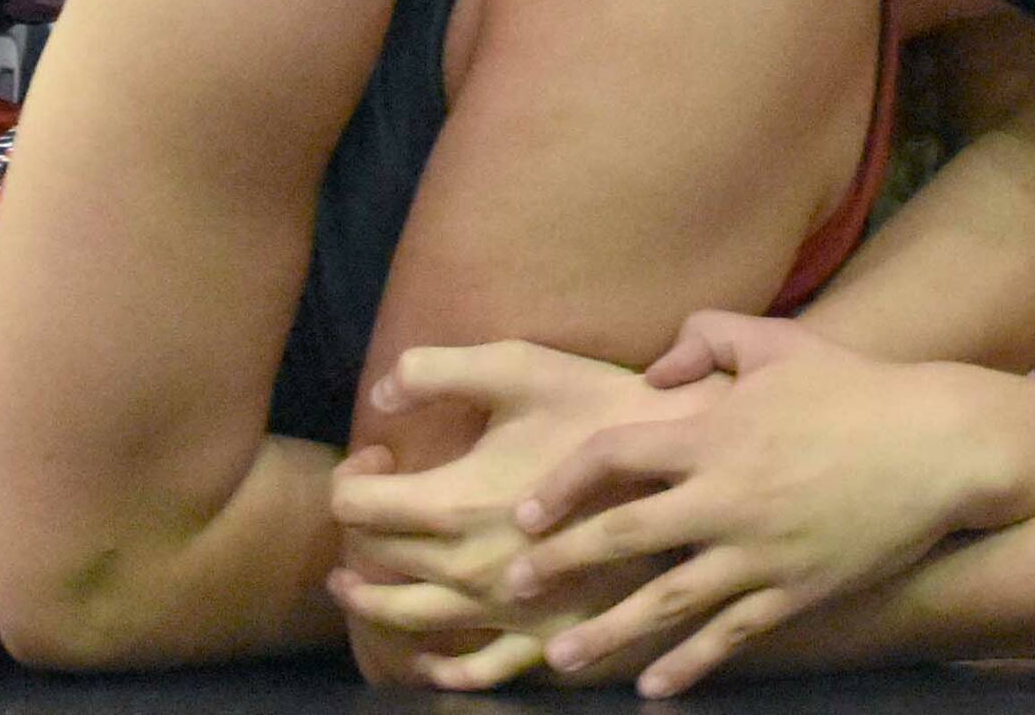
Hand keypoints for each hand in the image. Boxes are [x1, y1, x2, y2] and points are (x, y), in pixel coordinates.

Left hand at [329, 340, 722, 687]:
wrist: (681, 458)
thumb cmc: (597, 403)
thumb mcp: (514, 365)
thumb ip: (433, 371)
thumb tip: (378, 393)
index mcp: (453, 504)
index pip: (358, 506)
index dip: (352, 477)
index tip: (381, 455)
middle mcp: (468, 568)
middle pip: (377, 561)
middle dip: (357, 534)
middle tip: (365, 506)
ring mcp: (505, 610)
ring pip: (412, 620)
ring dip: (372, 605)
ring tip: (353, 588)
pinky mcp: (546, 633)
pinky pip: (481, 670)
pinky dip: (444, 669)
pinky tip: (429, 660)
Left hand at [502, 313, 1023, 696]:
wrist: (941, 443)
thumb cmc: (855, 386)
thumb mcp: (775, 343)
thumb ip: (704, 341)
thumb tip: (654, 369)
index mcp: (712, 434)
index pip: (613, 457)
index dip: (563, 485)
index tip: (527, 511)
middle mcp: (726, 498)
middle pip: (623, 537)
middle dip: (561, 563)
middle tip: (511, 585)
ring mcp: (761, 551)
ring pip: (667, 603)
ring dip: (607, 634)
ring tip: (561, 659)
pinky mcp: (797, 590)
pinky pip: (731, 635)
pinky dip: (688, 664)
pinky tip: (652, 687)